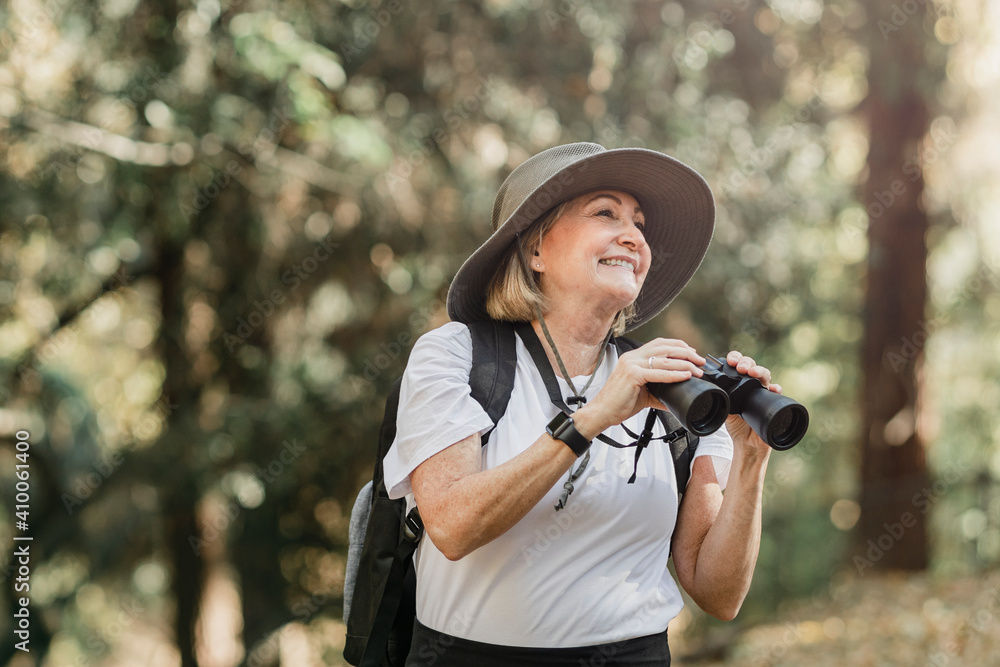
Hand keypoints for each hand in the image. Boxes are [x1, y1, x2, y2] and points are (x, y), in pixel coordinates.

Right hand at [575, 338, 705, 436]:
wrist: (601, 412)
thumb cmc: (618, 403)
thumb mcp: (642, 394)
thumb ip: (658, 392)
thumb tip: (675, 398)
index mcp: (633, 357)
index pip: (659, 343)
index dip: (678, 346)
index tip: (692, 353)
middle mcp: (632, 357)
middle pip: (664, 347)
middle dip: (686, 352)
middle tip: (700, 361)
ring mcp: (631, 364)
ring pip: (664, 359)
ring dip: (684, 363)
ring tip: (697, 369)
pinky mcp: (632, 375)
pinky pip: (658, 373)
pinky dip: (674, 374)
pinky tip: (685, 376)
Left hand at [722, 350, 781, 451]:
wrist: (747, 442)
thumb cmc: (736, 424)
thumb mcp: (723, 408)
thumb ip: (718, 396)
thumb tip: (706, 386)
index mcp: (738, 383)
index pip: (738, 364)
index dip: (735, 358)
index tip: (730, 361)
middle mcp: (752, 384)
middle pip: (752, 366)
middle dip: (746, 363)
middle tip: (741, 367)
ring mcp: (763, 391)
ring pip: (765, 375)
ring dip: (760, 371)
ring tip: (752, 372)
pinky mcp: (772, 401)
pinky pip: (777, 392)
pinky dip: (776, 388)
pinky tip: (773, 388)